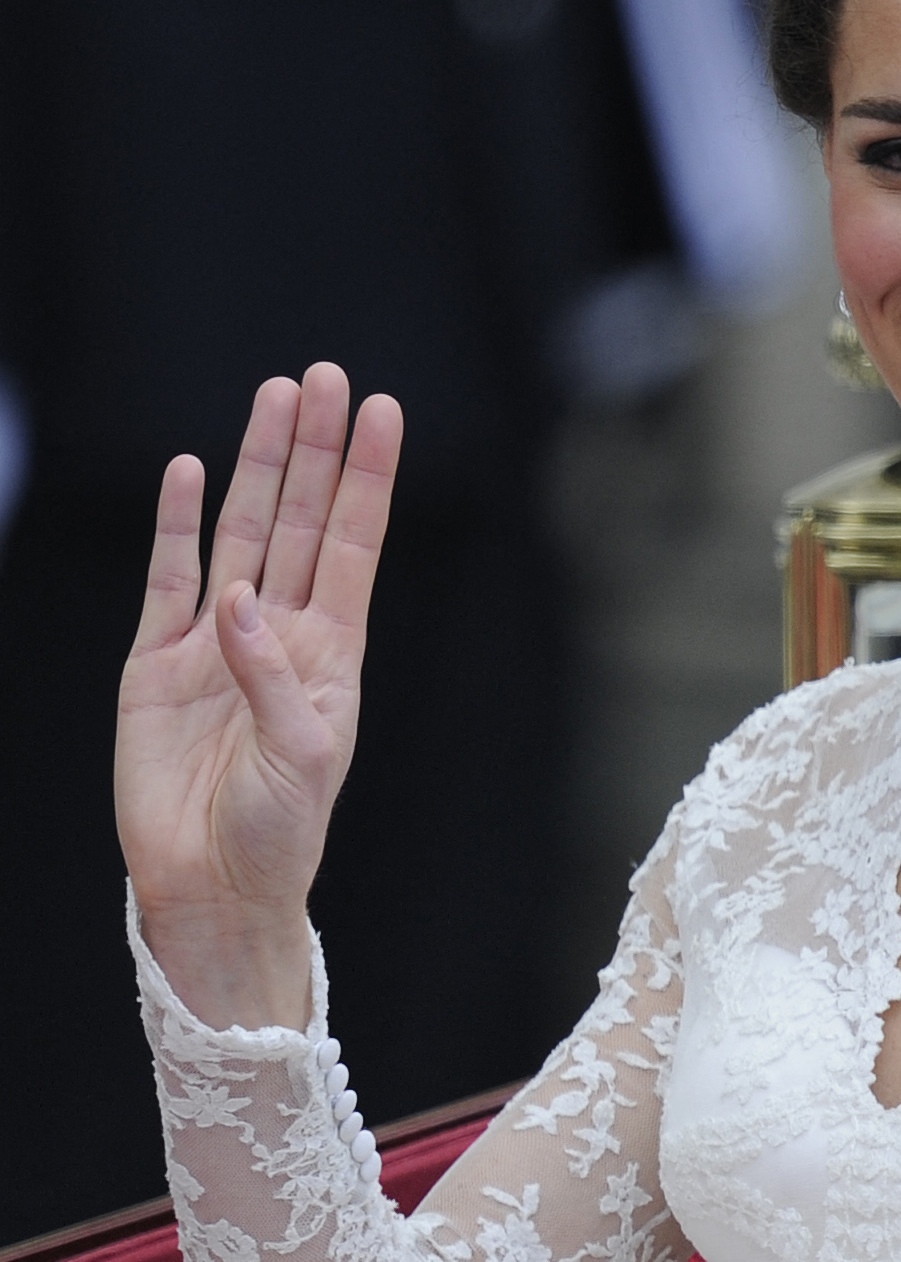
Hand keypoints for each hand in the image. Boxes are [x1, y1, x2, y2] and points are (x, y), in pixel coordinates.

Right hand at [114, 365, 400, 1030]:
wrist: (210, 884)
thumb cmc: (278, 831)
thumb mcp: (301, 756)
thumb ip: (272, 677)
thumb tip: (239, 600)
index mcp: (333, 653)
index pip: (354, 542)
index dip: (367, 476)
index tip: (384, 410)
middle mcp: (278, 632)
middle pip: (300, 519)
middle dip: (312, 449)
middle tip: (323, 377)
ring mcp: (215, 642)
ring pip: (240, 532)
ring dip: (256, 467)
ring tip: (272, 398)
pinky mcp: (156, 663)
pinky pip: (165, 580)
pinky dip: (179, 525)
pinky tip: (191, 472)